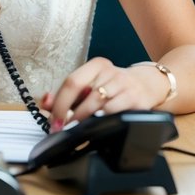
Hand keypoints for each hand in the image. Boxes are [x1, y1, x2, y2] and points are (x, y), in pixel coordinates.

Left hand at [40, 57, 167, 130]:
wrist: (149, 84)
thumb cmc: (115, 87)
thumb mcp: (93, 85)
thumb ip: (68, 94)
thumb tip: (46, 102)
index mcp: (96, 66)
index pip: (71, 81)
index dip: (60, 102)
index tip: (54, 119)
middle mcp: (110, 71)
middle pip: (82, 91)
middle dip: (69, 113)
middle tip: (61, 128)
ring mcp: (124, 84)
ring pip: (97, 102)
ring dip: (83, 118)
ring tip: (76, 129)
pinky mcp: (136, 98)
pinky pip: (115, 110)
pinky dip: (103, 118)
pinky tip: (98, 124)